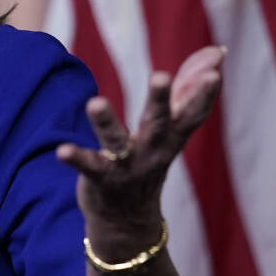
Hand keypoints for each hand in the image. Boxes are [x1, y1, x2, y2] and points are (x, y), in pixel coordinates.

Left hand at [56, 46, 224, 252]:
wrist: (127, 221)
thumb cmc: (148, 162)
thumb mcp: (170, 131)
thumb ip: (186, 92)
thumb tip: (215, 54)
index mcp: (170, 138)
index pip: (191, 114)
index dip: (203, 95)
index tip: (215, 73)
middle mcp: (152, 152)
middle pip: (158, 122)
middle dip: (160, 100)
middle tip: (160, 75)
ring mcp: (127, 167)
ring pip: (117, 143)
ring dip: (106, 122)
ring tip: (95, 102)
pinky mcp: (101, 179)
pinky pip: (88, 166)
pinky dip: (75, 158)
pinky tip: (61, 150)